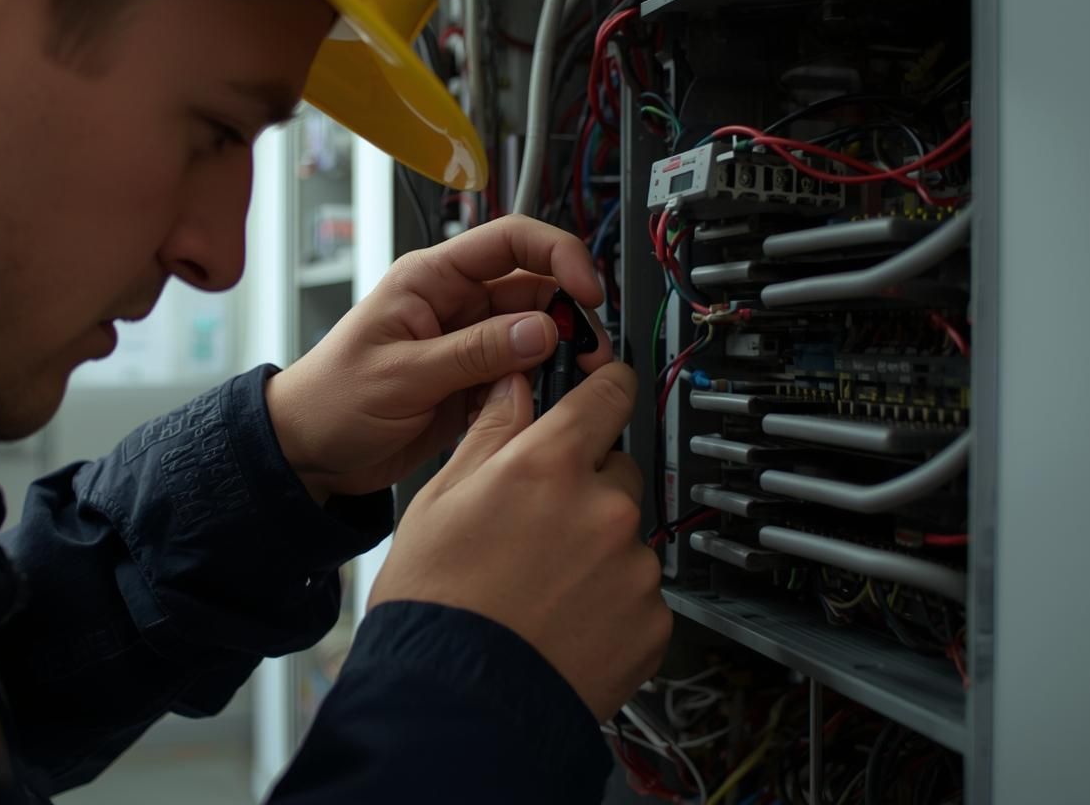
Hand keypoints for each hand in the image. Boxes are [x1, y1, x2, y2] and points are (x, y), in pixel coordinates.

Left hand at [266, 215, 611, 500]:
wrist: (308, 452)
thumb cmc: (331, 400)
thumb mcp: (402, 375)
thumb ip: (473, 352)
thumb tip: (540, 330)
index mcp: (431, 279)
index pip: (510, 241)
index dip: (558, 255)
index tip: (587, 289)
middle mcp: (455, 304)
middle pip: (535, 290)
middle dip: (570, 316)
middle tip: (591, 354)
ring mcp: (467, 345)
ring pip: (535, 336)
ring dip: (560, 357)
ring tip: (576, 384)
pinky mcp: (474, 384)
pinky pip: (522, 377)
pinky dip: (540, 391)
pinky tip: (544, 409)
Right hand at [369, 365, 671, 719]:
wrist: (457, 704)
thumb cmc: (437, 605)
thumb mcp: (440, 500)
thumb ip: (490, 434)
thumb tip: (514, 387)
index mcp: (548, 466)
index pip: (607, 394)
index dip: (603, 386)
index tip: (604, 387)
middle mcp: (603, 508)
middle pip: (617, 468)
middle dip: (586, 486)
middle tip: (538, 526)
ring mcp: (634, 567)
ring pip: (626, 536)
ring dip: (598, 549)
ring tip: (544, 588)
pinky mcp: (653, 621)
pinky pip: (640, 593)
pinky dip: (612, 602)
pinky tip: (565, 620)